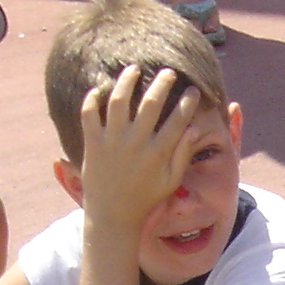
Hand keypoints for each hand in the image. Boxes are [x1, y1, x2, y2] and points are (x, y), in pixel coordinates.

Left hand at [77, 65, 205, 257]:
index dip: (188, 101)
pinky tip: (101, 89)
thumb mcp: (171, 181)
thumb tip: (194, 129)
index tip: (192, 89)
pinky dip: (93, 98)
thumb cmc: (146, 198)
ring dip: (127, 80)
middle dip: (162, 83)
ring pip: (119, 100)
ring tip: (133, 69)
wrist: (112, 216)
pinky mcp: (93, 143)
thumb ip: (183, 154)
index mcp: (158, 152)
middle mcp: (136, 143)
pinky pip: (89, 113)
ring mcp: (112, 141)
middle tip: (168, 72)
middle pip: (151, 102)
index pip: (178, 119)